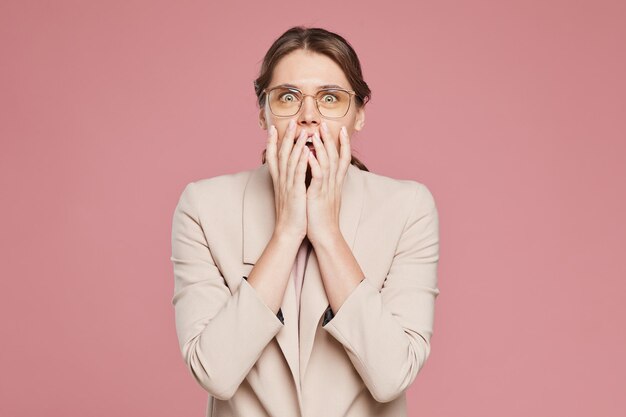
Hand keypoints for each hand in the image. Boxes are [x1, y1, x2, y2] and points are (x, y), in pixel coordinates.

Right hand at [266, 120, 309, 240]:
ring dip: (295, 143)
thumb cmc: (291, 215)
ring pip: (290, 159)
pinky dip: (301, 159)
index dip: (273, 142)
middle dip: (285, 136)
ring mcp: (287, 185)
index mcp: (279, 181)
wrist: (288, 233)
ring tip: (300, 129)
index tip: (273, 128)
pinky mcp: (295, 192)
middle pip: (281, 154)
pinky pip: (298, 172)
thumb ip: (289, 182)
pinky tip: (306, 148)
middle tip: (290, 121)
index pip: (274, 157)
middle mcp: (281, 180)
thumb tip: (292, 173)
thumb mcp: (288, 195)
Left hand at [305, 122, 350, 243]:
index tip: (342, 129)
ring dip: (322, 147)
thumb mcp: (327, 196)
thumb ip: (326, 182)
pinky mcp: (319, 195)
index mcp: (335, 182)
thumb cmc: (322, 217)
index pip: (343, 159)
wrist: (326, 235)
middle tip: (325, 124)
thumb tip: (322, 171)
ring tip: (316, 132)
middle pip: (335, 156)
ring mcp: (327, 188)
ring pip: (327, 163)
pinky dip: (313, 164)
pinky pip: (317, 176)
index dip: (344, 144)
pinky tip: (308, 154)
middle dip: (330, 139)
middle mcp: (333, 183)